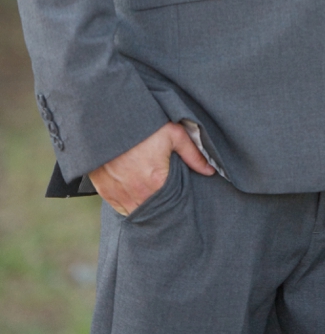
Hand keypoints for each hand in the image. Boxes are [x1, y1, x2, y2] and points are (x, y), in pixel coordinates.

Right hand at [89, 122, 214, 215]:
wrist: (110, 120)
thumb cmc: (144, 127)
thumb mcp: (174, 134)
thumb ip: (193, 155)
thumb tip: (210, 171)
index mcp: (156, 182)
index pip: (171, 205)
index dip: (176, 204)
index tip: (179, 201)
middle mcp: (137, 193)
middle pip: (153, 211)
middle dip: (161, 208)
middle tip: (167, 201)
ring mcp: (119, 194)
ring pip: (135, 212)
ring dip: (144, 208)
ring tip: (152, 198)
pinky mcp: (105, 191)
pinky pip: (119, 208)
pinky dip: (128, 204)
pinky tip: (135, 196)